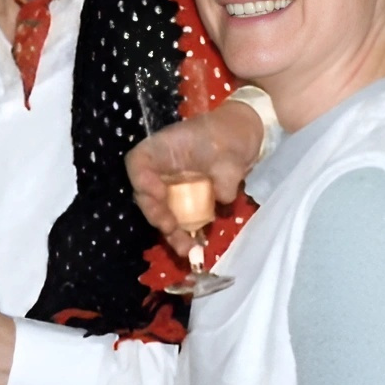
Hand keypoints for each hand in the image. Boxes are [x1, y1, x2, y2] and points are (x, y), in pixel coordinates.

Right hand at [126, 99, 264, 254]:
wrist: (245, 136)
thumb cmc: (231, 133)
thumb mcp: (230, 149)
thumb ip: (225, 173)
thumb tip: (222, 196)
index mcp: (165, 148)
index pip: (138, 163)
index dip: (142, 181)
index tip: (159, 194)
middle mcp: (163, 170)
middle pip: (147, 195)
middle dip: (157, 215)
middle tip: (171, 228)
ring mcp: (173, 187)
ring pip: (162, 213)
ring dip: (171, 233)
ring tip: (186, 251)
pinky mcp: (186, 201)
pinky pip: (180, 220)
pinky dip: (185, 235)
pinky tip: (196, 248)